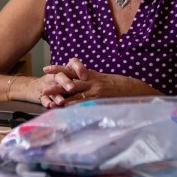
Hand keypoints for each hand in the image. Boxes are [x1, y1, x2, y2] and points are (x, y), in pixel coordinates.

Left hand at [39, 58, 157, 106]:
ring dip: (61, 97)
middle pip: (70, 81)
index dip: (58, 69)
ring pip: (75, 93)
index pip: (71, 70)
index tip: (46, 68)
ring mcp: (95, 90)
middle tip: (43, 87)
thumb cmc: (116, 84)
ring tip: (50, 100)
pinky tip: (65, 108)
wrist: (133, 88)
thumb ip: (88, 78)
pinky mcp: (99, 99)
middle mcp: (90, 81)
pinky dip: (74, 105)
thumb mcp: (101, 78)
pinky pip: (85, 102)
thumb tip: (76, 80)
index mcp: (90, 74)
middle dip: (56, 85)